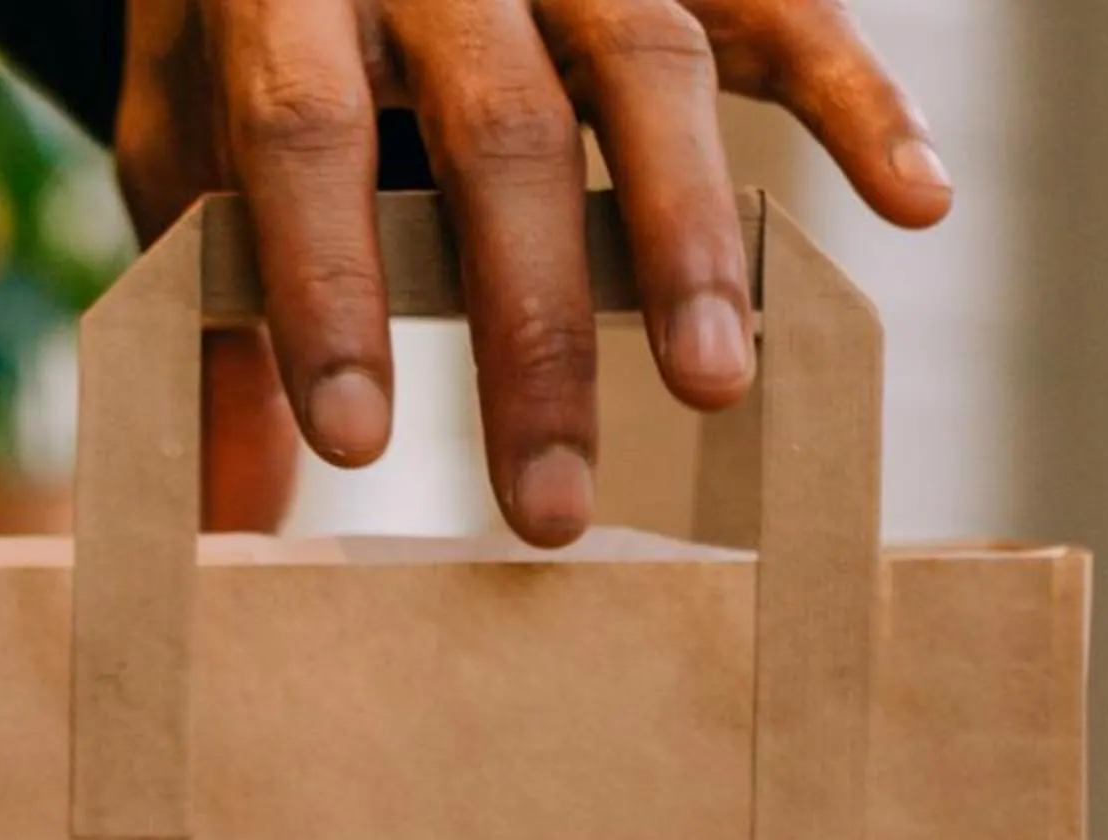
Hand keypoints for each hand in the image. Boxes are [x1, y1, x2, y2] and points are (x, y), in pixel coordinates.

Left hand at [111, 0, 948, 541]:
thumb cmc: (260, 23)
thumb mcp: (192, 136)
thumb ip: (211, 308)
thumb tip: (217, 519)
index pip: (305, 131)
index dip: (326, 286)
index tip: (354, 443)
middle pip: (500, 131)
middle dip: (531, 329)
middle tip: (551, 500)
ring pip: (647, 69)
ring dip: (686, 237)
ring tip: (714, 383)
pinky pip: (786, 5)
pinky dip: (858, 100)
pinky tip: (915, 203)